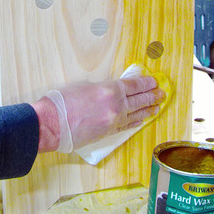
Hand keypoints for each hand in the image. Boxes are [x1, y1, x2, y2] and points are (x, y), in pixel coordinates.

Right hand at [32, 76, 164, 152]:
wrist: (52, 124)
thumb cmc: (62, 102)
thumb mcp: (84, 86)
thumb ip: (102, 88)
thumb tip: (111, 91)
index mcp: (110, 89)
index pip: (134, 85)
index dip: (146, 83)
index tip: (154, 81)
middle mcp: (116, 105)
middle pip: (140, 100)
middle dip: (152, 96)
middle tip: (161, 93)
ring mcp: (114, 120)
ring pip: (137, 114)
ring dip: (148, 110)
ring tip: (157, 106)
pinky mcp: (109, 132)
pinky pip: (127, 125)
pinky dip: (136, 122)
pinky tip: (142, 119)